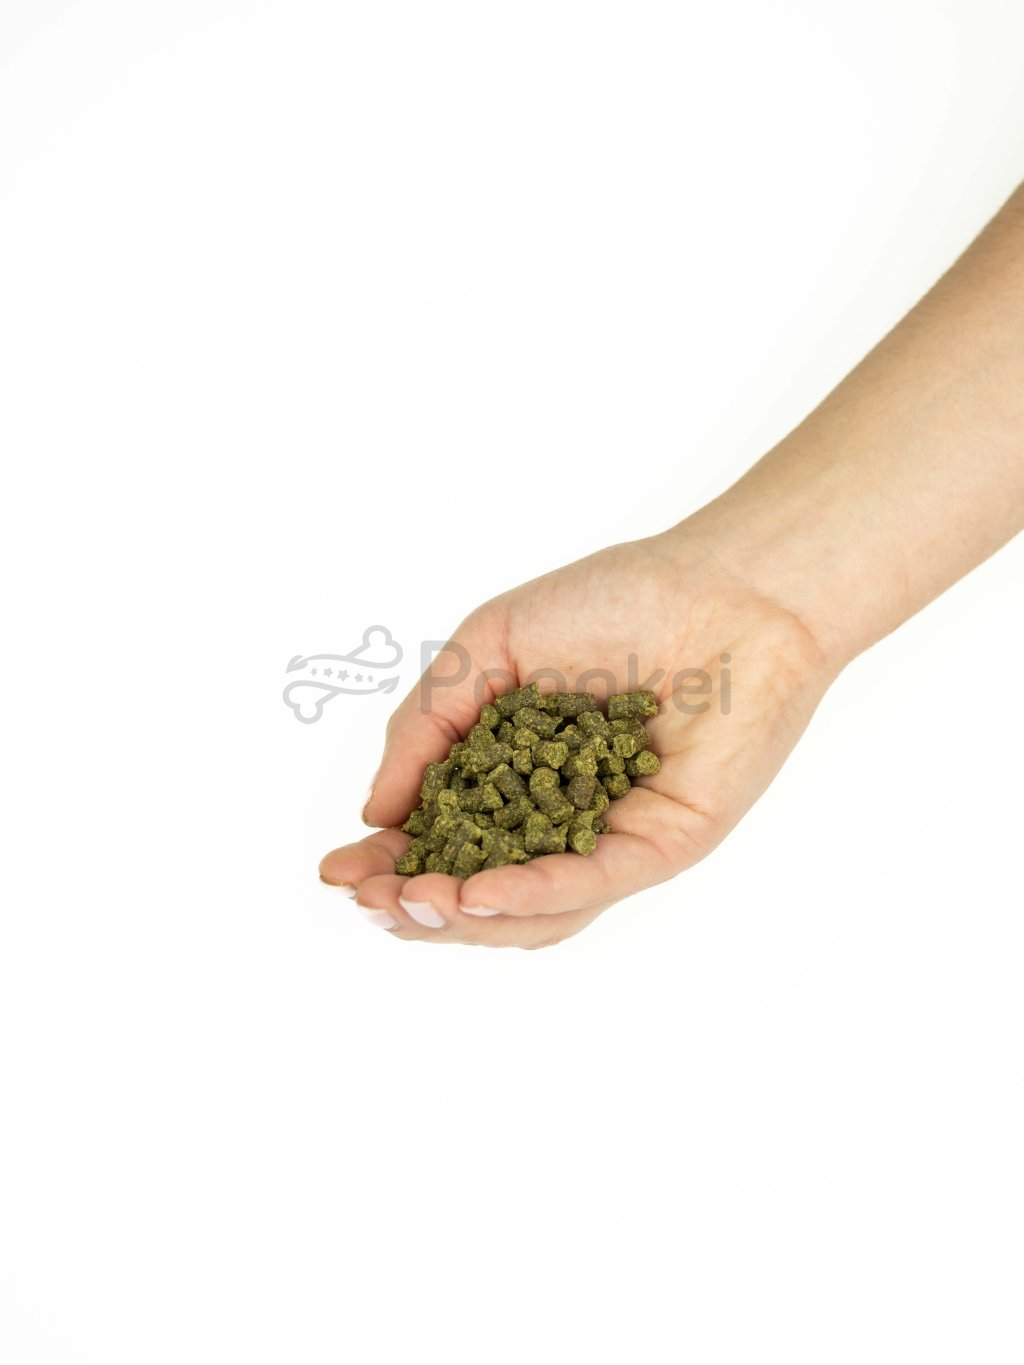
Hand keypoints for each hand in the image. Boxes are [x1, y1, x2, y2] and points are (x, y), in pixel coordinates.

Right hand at [319, 527, 835, 947]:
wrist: (724, 584)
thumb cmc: (615, 600)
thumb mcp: (489, 649)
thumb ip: (427, 724)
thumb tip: (375, 810)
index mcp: (518, 777)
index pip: (442, 838)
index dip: (386, 861)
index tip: (334, 870)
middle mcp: (563, 820)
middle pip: (481, 891)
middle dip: (416, 904)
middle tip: (365, 899)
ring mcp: (614, 836)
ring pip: (535, 910)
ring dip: (467, 917)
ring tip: (410, 905)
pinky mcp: (665, 841)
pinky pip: (594, 880)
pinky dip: (533, 893)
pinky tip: (479, 893)